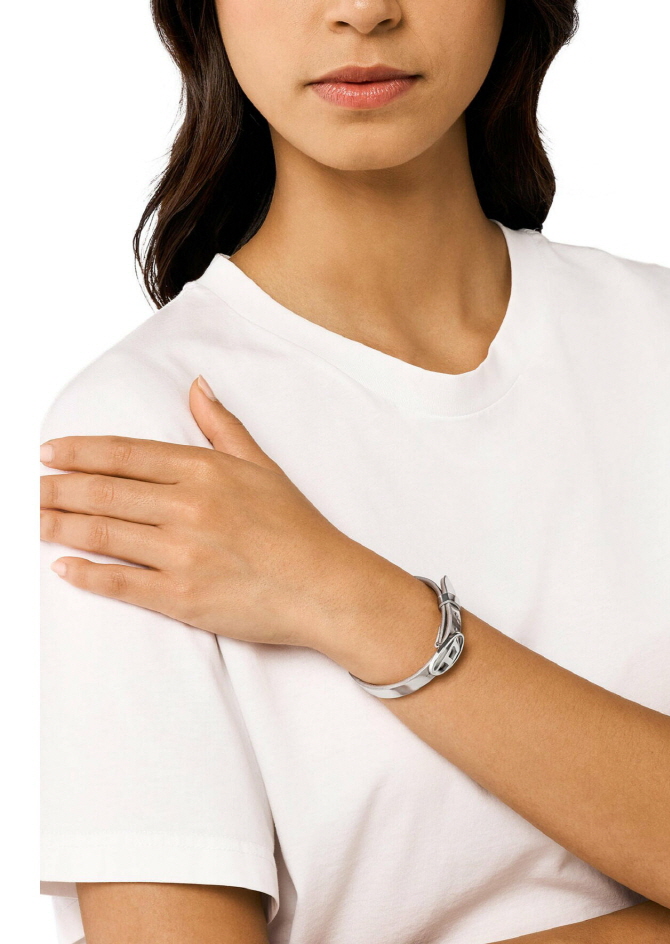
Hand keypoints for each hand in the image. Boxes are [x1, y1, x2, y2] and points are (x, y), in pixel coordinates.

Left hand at [40, 376, 374, 647]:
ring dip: (61, 525)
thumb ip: (222, 426)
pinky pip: (122, 584)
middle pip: (105, 493)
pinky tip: (63, 567)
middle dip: (58, 489)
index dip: (80, 452)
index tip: (49, 453)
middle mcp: (189, 507)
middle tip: (29, 490)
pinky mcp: (183, 597)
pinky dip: (88, 575)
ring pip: (104, 534)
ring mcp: (183, 554)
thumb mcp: (263, 466)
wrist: (326, 586)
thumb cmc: (297, 528)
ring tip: (35, 519)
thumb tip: (198, 386)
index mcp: (205, 471)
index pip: (126, 455)